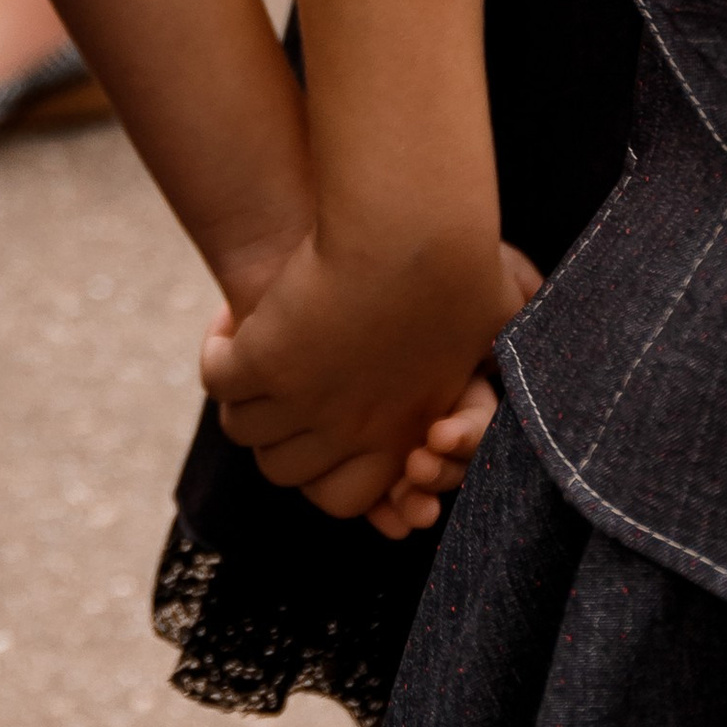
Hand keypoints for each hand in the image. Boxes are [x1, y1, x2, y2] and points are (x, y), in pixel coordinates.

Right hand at [201, 229, 536, 525]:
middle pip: (284, 469)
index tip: (317, 431)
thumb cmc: (460, 267)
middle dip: (275, 438)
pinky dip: (218, 357)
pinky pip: (221, 382)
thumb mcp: (489, 324)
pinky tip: (229, 325)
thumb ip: (493, 353)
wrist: (415, 230)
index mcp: (404, 433)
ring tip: (245, 357)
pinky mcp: (266, 362)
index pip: (345, 497)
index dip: (322, 469)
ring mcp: (307, 404)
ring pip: (246, 430)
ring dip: (242, 398)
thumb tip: (507, 351)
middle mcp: (352, 432)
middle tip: (273, 398)